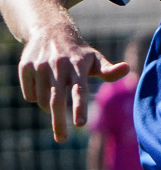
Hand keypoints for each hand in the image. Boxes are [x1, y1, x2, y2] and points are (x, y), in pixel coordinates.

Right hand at [17, 27, 127, 143]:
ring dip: (48, 108)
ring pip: (41, 100)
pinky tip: (41, 88)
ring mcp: (39, 66)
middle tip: (62, 139)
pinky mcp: (25, 67)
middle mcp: (58, 66)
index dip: (79, 107)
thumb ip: (109, 71)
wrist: (50, 30)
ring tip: (55, 101)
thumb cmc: (78, 52)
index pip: (79, 90)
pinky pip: (29, 94)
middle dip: (59, 122)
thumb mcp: (95, 59)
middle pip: (56, 100)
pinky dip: (35, 98)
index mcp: (78, 66)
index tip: (80, 124)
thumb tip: (126, 69)